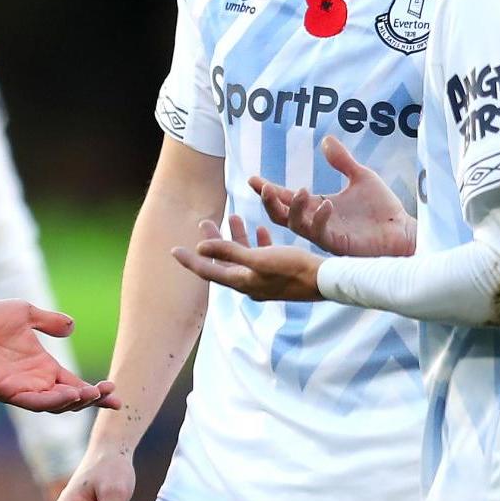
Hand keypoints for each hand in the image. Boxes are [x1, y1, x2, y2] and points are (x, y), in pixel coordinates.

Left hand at [0, 288, 117, 413]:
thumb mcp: (27, 314)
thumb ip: (50, 322)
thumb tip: (72, 326)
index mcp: (43, 368)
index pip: (75, 385)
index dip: (95, 392)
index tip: (117, 393)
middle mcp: (35, 382)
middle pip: (70, 400)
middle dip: (92, 400)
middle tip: (111, 396)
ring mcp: (21, 389)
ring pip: (55, 405)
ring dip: (75, 401)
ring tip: (92, 394)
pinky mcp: (7, 391)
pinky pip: (34, 402)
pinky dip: (52, 401)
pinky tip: (68, 395)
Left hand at [172, 215, 325, 302]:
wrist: (327, 280)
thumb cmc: (293, 268)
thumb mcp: (258, 258)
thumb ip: (229, 251)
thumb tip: (200, 247)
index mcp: (242, 282)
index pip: (207, 270)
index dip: (190, 260)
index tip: (173, 250)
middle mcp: (250, 284)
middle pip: (223, 261)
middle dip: (213, 241)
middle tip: (204, 221)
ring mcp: (265, 280)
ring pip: (243, 256)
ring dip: (236, 237)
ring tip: (233, 216)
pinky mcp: (279, 274)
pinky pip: (261, 257)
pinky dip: (257, 243)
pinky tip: (260, 230)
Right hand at [254, 138, 415, 257]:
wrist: (404, 231)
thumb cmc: (383, 209)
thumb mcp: (361, 177)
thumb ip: (342, 161)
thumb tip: (326, 140)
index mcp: (316, 206)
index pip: (285, 197)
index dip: (267, 188)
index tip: (251, 178)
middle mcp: (315, 221)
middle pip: (279, 214)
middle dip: (268, 202)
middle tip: (263, 187)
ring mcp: (324, 234)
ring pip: (294, 225)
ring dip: (291, 209)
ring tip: (300, 190)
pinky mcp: (336, 244)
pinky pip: (318, 233)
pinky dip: (318, 217)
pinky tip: (326, 203)